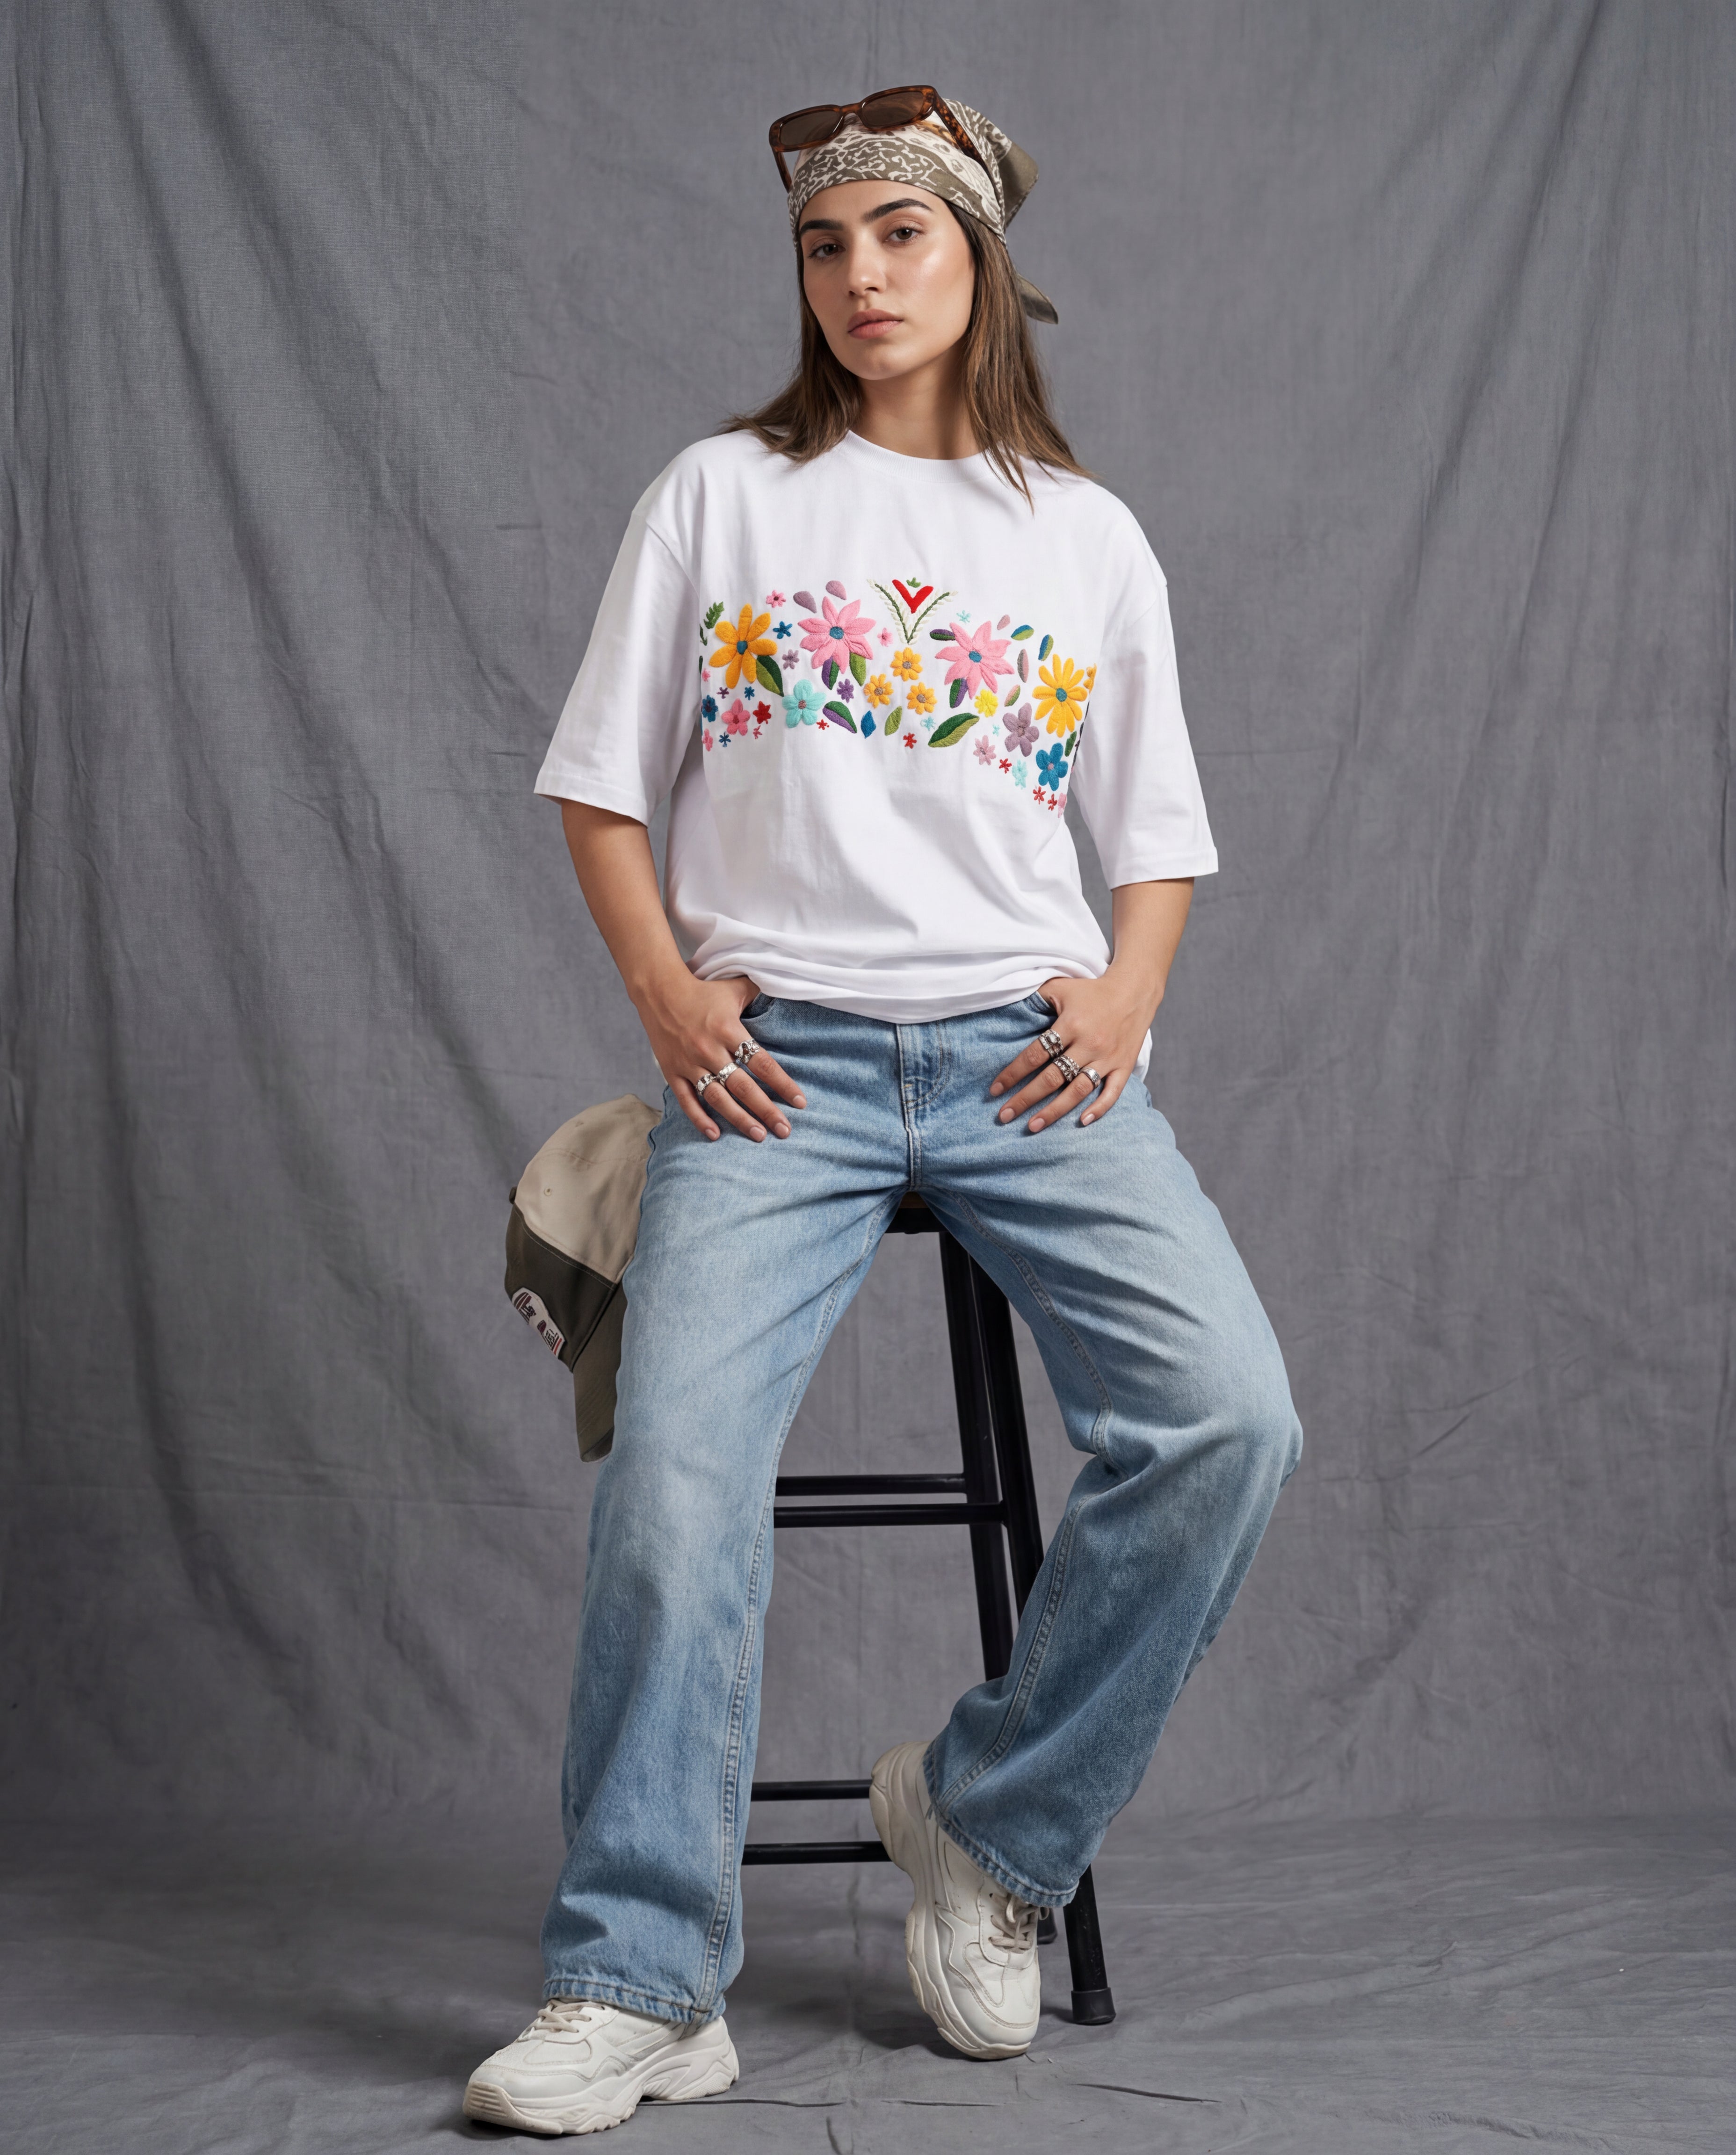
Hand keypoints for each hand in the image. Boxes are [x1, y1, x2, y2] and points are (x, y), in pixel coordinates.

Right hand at [636, 970, 806, 1142]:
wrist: (657, 990)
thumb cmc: (701, 990)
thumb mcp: (734, 987)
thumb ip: (760, 992)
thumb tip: (785, 988)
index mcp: (728, 1030)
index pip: (762, 1062)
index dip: (782, 1084)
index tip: (800, 1102)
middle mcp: (709, 1049)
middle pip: (743, 1086)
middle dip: (766, 1110)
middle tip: (784, 1130)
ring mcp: (689, 1063)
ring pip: (717, 1098)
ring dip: (738, 1119)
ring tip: (758, 1136)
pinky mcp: (672, 1071)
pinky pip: (686, 1100)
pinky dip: (699, 1118)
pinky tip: (715, 1135)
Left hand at [988, 971, 1157, 1132]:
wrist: (1135, 991)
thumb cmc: (1092, 991)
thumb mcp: (1061, 987)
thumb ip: (1036, 999)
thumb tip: (1009, 1010)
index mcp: (1071, 1024)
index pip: (1035, 1054)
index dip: (1013, 1073)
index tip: (995, 1090)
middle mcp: (1089, 1044)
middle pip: (1052, 1078)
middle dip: (1025, 1099)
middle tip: (1004, 1116)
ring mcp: (1108, 1058)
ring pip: (1078, 1091)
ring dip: (1054, 1111)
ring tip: (1033, 1126)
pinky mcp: (1124, 1066)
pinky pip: (1112, 1092)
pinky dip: (1098, 1109)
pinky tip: (1081, 1122)